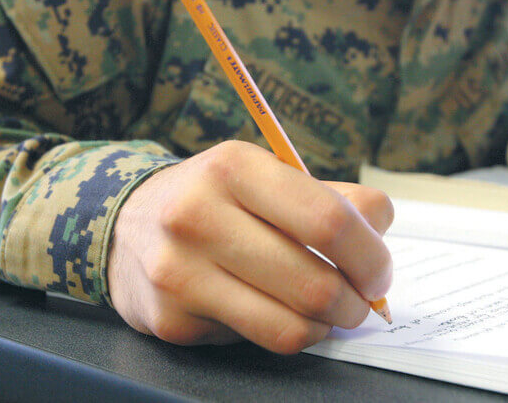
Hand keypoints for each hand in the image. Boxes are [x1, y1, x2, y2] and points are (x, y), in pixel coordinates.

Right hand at [107, 140, 393, 353]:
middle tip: (362, 300)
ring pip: (292, 325)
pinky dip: (288, 332)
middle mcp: (197, 216)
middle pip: (315, 282)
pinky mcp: (171, 320)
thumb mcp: (265, 175)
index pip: (328, 220)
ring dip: (328, 324)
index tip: (379, 271)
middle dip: (358, 302)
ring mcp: (179, 272)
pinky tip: (281, 312)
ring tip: (328, 310)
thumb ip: (331, 198)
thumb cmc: (216, 199)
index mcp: (233, 167)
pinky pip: (259, 341)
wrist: (126, 226)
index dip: (371, 255)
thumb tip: (381, 231)